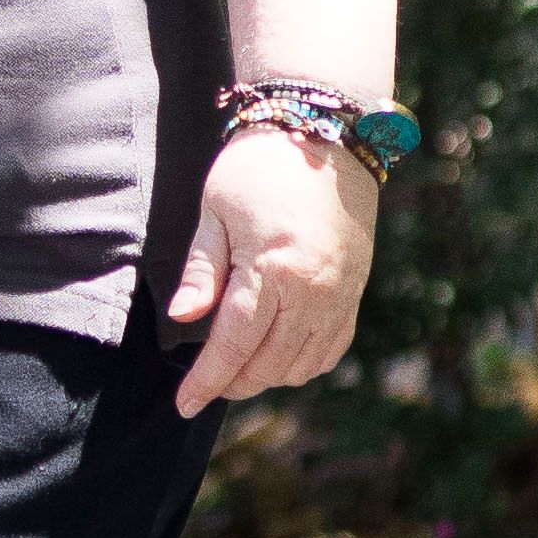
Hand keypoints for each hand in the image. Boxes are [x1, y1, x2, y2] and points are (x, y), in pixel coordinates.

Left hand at [164, 127, 373, 412]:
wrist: (328, 133)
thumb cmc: (261, 165)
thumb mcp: (216, 210)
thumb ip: (203, 271)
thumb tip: (182, 320)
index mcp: (273, 272)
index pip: (232, 346)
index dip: (206, 381)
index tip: (184, 405)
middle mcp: (313, 293)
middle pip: (268, 365)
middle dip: (233, 383)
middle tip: (205, 384)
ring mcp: (340, 296)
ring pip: (301, 366)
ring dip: (267, 377)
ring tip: (238, 368)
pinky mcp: (355, 291)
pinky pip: (331, 350)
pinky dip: (303, 365)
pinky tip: (279, 356)